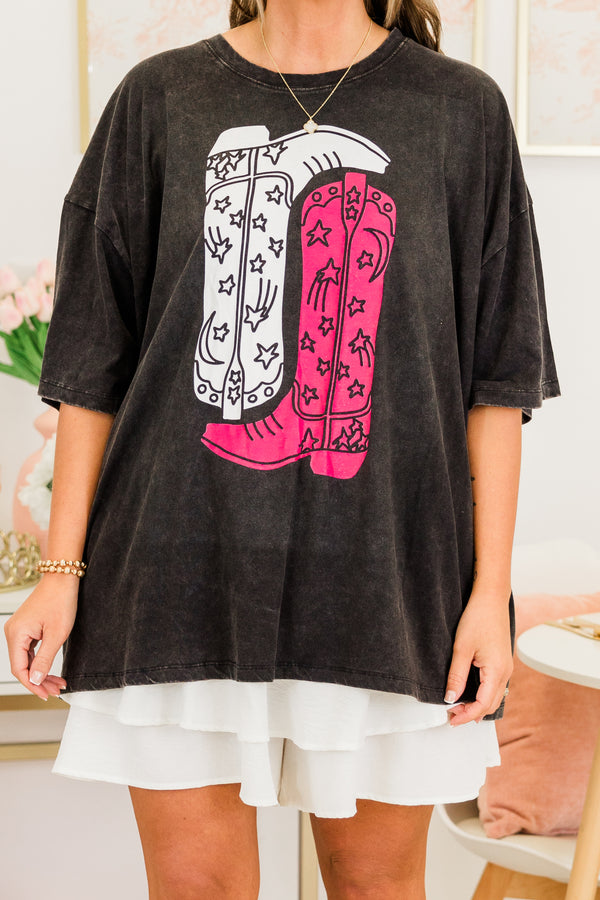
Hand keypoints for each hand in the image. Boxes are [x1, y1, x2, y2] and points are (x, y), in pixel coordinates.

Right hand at [4, 575, 77, 699]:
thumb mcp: (56, 635)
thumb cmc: (60, 601)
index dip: (32, 685)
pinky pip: (30, 650)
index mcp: (16, 635)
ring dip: (41, 672)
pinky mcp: (26, 628)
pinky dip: (41, 661)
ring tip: (58, 683)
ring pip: (27, 660)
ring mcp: (18, 630)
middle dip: (39, 680)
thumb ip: (44, 660)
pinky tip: (51, 670)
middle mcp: (13, 632)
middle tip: (56, 691)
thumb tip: (35, 680)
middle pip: (22, 666)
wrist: (62, 578)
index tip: (46, 694)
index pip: (20, 669)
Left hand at [444, 589, 512, 725]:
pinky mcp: (502, 661)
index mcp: (497, 671)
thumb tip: (450, 699)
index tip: (451, 719)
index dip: (467, 715)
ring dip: (478, 705)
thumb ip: (456, 676)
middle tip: (451, 716)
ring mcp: (506, 667)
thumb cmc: (477, 619)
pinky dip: (483, 695)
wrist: (491, 598)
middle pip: (491, 704)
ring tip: (458, 707)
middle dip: (472, 714)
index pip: (483, 705)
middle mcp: (506, 672)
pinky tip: (470, 694)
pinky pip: (496, 686)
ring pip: (495, 697)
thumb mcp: (462, 649)